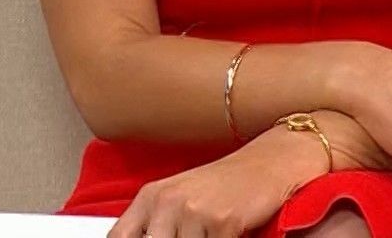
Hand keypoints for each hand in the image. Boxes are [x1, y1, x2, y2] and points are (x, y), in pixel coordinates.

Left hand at [106, 131, 313, 237]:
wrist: (273, 162)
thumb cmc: (230, 183)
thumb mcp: (182, 200)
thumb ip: (159, 225)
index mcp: (151, 197)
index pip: (119, 237)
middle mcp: (167, 202)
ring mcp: (195, 212)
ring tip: (212, 235)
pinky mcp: (223, 223)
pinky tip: (232, 235)